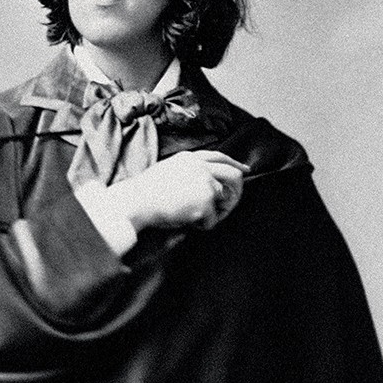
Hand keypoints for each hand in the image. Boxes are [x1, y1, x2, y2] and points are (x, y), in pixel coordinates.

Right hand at [105, 150, 249, 232]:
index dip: (235, 164)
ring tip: (192, 216)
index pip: (220, 157)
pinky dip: (201, 225)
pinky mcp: (205, 201)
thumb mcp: (167, 171)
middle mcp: (201, 167)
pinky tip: (184, 221)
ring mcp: (205, 183)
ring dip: (214, 213)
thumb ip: (187, 172)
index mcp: (190, 158)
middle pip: (233, 175)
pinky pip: (212, 220)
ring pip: (224, 200)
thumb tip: (205, 183)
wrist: (137, 201)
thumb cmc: (145, 192)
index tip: (245, 171)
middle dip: (237, 191)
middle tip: (231, 203)